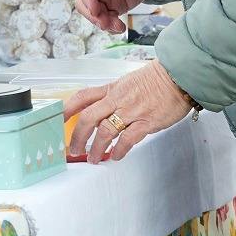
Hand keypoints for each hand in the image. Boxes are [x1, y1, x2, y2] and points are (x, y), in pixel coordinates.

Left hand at [64, 62, 195, 162]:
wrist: (179, 77)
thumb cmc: (156, 80)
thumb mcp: (128, 83)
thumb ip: (114, 96)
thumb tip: (102, 111)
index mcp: (112, 89)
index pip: (82, 97)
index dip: (66, 109)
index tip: (57, 120)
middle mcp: (118, 99)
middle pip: (88, 118)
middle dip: (77, 136)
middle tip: (73, 149)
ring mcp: (132, 111)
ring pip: (105, 131)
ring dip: (96, 148)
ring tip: (93, 158)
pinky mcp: (147, 122)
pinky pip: (128, 139)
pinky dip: (119, 150)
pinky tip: (116, 156)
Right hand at [74, 0, 160, 32]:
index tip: (95, 9)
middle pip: (84, 3)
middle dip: (92, 15)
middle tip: (104, 23)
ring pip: (95, 14)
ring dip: (102, 23)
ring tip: (118, 27)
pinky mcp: (116, 5)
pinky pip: (108, 18)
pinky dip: (112, 26)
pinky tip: (120, 28)